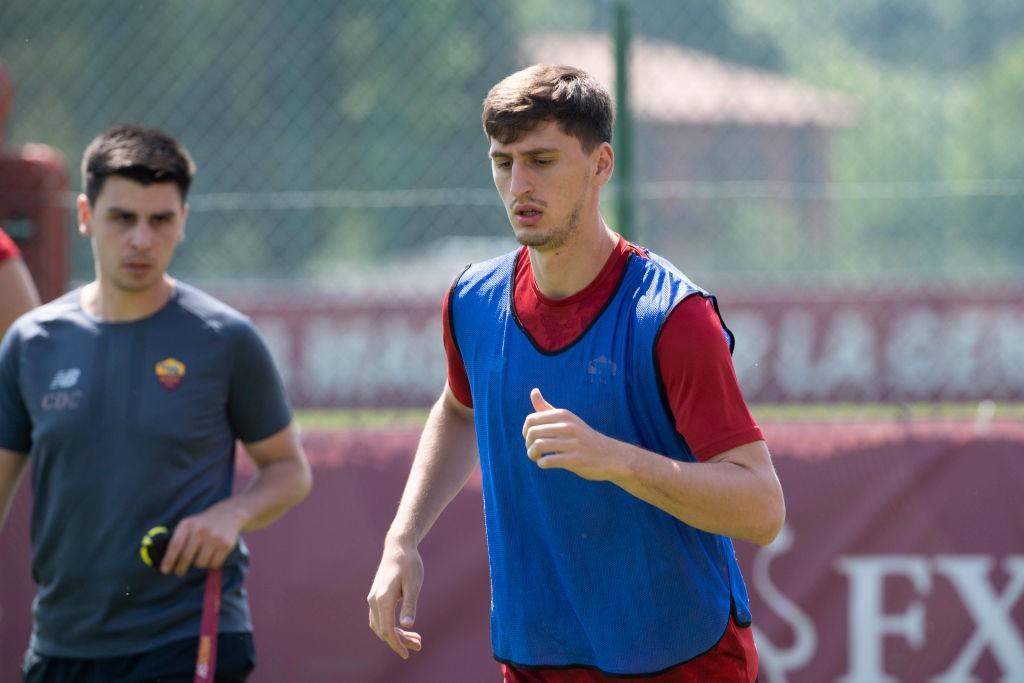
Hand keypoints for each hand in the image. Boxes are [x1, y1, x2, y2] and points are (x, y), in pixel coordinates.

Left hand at [160, 502, 245, 576]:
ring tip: (200, 557)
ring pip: (201, 563)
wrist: (228, 514)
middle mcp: (200, 530)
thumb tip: (167, 562)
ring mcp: (215, 537)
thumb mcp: (189, 525)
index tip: (165, 570)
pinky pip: (214, 564)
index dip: (169, 560)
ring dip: (199, 564)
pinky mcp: (226, 544)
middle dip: (181, 568)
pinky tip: (211, 556)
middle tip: (180, 572)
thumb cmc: (203, 524)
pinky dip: (211, 564)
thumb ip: (178, 539)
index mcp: (187, 525)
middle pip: (186, 558)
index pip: (175, 546)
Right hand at [367, 540, 423, 658]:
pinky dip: (390, 626)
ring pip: (380, 625)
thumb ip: (410, 604)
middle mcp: (374, 601)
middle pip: (383, 630)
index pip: (387, 630)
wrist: (398, 547)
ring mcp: (373, 598)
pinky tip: (404, 628)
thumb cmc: (409, 564)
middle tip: (419, 645)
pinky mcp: (376, 596)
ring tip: (415, 638)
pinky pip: (379, 618)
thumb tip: (407, 625)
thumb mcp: (414, 584)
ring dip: (395, 635)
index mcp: (383, 599)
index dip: (397, 644)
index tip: (407, 654)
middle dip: (400, 641)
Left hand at [522, 388, 627, 481]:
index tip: (530, 439)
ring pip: (538, 446)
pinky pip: (549, 460)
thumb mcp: (567, 419)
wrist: (611, 455)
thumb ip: (547, 408)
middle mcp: (568, 426)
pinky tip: (545, 464)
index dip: (525, 431)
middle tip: (532, 451)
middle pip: (533, 432)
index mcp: (564, 415)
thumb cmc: (583, 437)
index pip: (531, 419)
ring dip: (532, 454)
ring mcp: (572, 443)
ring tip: (536, 458)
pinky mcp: (575, 459)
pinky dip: (542, 463)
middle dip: (527, 444)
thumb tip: (533, 391)